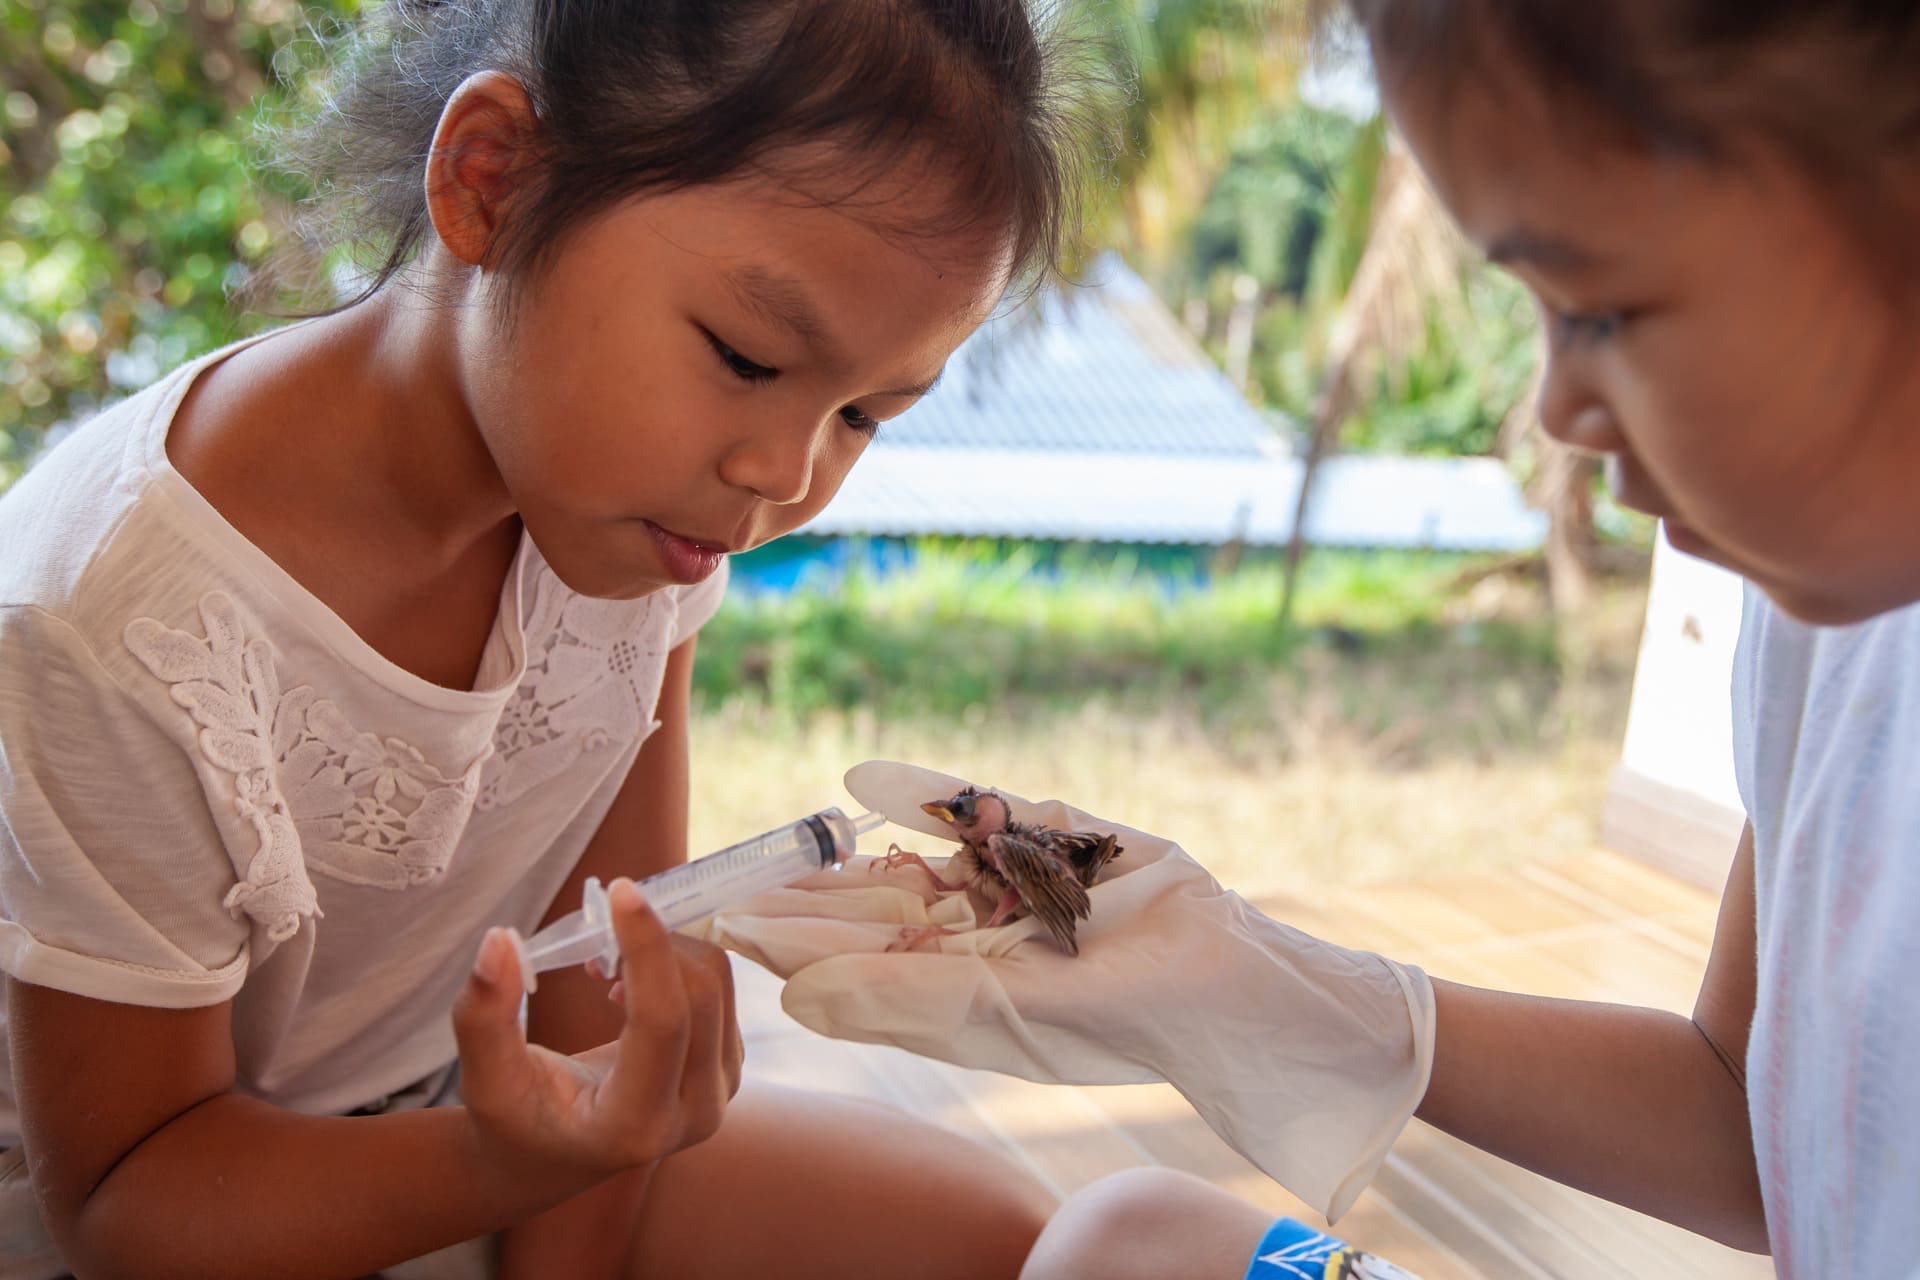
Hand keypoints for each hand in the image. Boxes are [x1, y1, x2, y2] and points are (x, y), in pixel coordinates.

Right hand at [453, 878, 742, 1190]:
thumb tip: (499, 941)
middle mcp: (694, 1113)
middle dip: (649, 942)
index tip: (621, 891)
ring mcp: (720, 1090)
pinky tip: (628, 984)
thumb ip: (484, 1015)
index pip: (663, 1022)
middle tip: (593, 936)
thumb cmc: (516, 1119)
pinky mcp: (728, 1063)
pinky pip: (720, 986)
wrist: (557, 1156)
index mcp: (634, 1125)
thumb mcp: (486, 1079)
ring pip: (717, 981)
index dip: (647, 949)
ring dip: (662, 949)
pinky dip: (675, 962)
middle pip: (699, 993)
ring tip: (603, 965)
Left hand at [702, 762, 1434, 1221]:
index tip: (717, 920)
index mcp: (952, 995)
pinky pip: (976, 813)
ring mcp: (1008, 888)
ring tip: (780, 838)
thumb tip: (795, 994)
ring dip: (845, 854)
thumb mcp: (1001, 1010)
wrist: (1224, 976)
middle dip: (798, 893)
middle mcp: (972, 942)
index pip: (850, 964)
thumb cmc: (1117, 1017)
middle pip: (866, 909)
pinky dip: (925, 795)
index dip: (783, 940)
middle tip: (720, 874)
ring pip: (911, 862)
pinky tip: (865, 781)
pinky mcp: (1049, 838)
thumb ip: (900, 996)